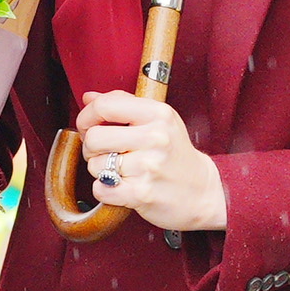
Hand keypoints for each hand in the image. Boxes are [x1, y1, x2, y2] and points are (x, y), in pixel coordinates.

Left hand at [70, 90, 225, 233]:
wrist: (202, 192)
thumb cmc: (175, 154)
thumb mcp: (158, 120)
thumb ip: (123, 104)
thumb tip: (88, 97)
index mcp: (158, 113)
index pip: (105, 106)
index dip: (87, 116)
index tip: (89, 125)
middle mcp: (155, 137)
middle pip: (94, 137)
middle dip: (91, 147)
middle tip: (104, 152)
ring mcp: (149, 166)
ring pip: (95, 165)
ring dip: (100, 171)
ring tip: (121, 171)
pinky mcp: (141, 193)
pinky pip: (100, 188)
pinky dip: (105, 190)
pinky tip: (121, 187)